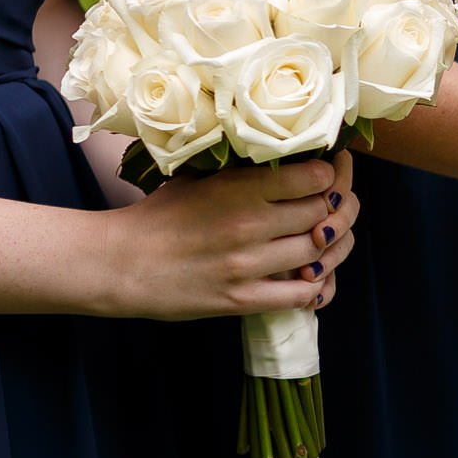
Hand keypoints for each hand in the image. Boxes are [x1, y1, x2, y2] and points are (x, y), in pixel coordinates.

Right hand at [108, 155, 360, 320]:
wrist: (119, 263)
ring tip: (330, 238)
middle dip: (338, 208)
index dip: (332, 174)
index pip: (315, 177)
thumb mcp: (200, 179)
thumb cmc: (160, 216)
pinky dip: (318, 285)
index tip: (330, 173)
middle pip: (324, 213)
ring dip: (334, 246)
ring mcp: (247, 265)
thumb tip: (291, 158)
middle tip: (337, 206)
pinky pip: (301, 294)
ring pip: (319, 251)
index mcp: (238, 189)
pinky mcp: (241, 299)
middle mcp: (248, 225)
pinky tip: (314, 275)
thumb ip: (244, 171)